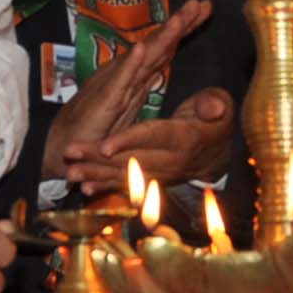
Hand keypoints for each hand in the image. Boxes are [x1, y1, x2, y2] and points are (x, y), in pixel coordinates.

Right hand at [40, 0, 211, 183]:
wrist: (67, 144)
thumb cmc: (96, 126)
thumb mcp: (129, 106)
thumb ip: (143, 87)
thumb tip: (160, 70)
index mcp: (136, 74)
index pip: (165, 46)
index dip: (185, 27)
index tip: (206, 7)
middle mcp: (127, 73)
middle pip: (158, 44)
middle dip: (180, 23)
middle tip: (199, 2)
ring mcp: (116, 83)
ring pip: (144, 57)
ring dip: (161, 37)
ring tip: (179, 19)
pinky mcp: (105, 101)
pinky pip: (120, 81)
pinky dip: (131, 64)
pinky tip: (141, 49)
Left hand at [64, 87, 232, 196]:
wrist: (221, 149)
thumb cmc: (216, 118)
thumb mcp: (221, 104)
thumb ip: (214, 104)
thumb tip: (213, 109)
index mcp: (185, 138)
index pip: (153, 137)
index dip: (129, 140)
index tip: (105, 145)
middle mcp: (172, 161)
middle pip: (131, 159)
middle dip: (98, 158)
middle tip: (70, 153)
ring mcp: (162, 174)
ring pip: (125, 175)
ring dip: (96, 174)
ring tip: (71, 174)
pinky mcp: (154, 180)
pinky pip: (128, 185)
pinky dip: (106, 186)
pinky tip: (85, 188)